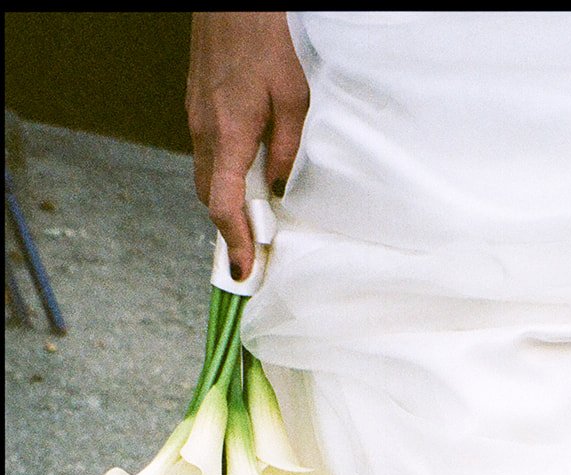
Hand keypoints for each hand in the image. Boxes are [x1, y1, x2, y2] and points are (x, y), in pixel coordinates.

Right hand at [186, 12, 308, 280]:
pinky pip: (206, 156)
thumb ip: (285, 150)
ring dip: (226, 204)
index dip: (234, 242)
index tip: (242, 270)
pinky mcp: (196, 109)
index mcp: (227, 136)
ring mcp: (195, 120)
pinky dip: (223, 177)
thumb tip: (278, 188)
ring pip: (206, 178)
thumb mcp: (293, 100)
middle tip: (252, 255)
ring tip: (252, 222)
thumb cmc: (265, 44)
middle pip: (210, 198)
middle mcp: (204, 132)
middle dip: (228, 230)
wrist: (232, 4)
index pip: (224, 206)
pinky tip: (245, 178)